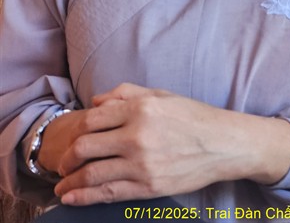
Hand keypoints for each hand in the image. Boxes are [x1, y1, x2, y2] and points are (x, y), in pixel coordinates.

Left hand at [52, 84, 289, 205]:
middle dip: (67, 158)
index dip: (76, 131)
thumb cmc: (196, 117)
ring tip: (62, 184)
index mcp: (141, 109)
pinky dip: (83, 197)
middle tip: (63, 164)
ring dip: (69, 181)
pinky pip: (106, 193)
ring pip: (91, 173)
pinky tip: (71, 197)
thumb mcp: (164, 95)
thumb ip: (128, 93)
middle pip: (84, 147)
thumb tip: (96, 102)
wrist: (225, 143)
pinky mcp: (148, 186)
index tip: (71, 140)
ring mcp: (142, 163)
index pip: (92, 120)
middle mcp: (138, 135)